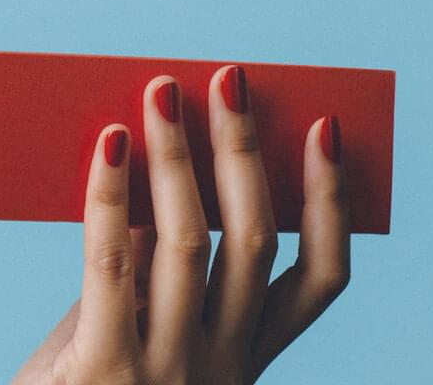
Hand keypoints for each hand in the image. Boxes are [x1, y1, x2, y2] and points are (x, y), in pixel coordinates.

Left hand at [14, 68, 347, 384]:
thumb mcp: (141, 332)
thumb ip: (159, 269)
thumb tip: (162, 160)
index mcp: (244, 360)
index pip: (320, 279)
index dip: (331, 202)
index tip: (325, 130)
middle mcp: (219, 368)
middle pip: (253, 241)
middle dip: (245, 150)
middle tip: (229, 78)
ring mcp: (165, 373)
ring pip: (189, 243)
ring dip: (177, 155)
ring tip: (161, 91)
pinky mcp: (101, 371)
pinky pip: (111, 263)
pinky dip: (110, 194)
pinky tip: (109, 142)